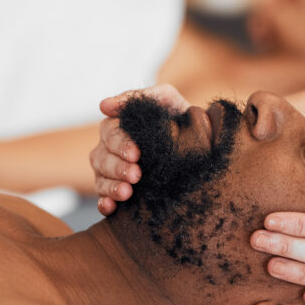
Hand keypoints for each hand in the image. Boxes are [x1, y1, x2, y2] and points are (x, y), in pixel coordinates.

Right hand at [91, 83, 189, 214]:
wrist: (204, 142)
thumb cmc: (180, 117)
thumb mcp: (165, 99)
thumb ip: (138, 97)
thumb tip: (103, 106)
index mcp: (119, 127)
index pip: (109, 133)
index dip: (120, 144)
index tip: (136, 154)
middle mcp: (111, 149)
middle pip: (101, 157)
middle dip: (117, 167)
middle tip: (136, 175)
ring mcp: (112, 172)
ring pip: (100, 178)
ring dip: (110, 186)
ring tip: (127, 193)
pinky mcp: (118, 192)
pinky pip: (103, 199)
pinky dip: (104, 203)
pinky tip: (111, 207)